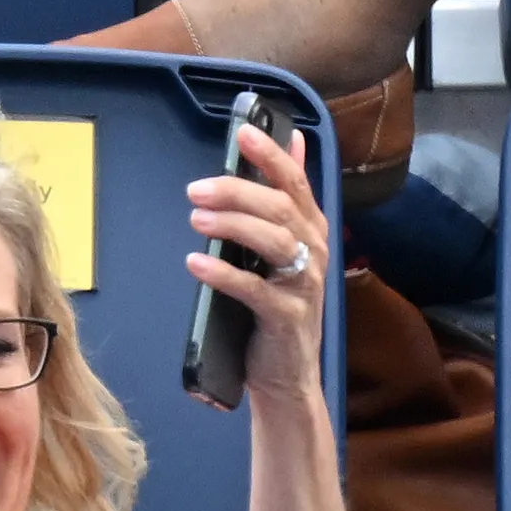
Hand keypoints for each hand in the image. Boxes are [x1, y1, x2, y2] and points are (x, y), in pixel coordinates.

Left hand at [184, 116, 331, 406]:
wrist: (288, 376)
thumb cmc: (279, 307)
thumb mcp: (284, 248)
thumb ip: (285, 197)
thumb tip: (295, 144)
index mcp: (312, 230)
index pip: (295, 184)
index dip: (271, 156)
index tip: (243, 134)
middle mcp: (315, 253)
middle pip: (281, 208)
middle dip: (237, 191)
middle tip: (196, 189)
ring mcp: (304, 286)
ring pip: (275, 241)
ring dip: (233, 224)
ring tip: (196, 218)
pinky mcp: (287, 318)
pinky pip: (255, 290)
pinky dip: (224, 274)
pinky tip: (196, 263)